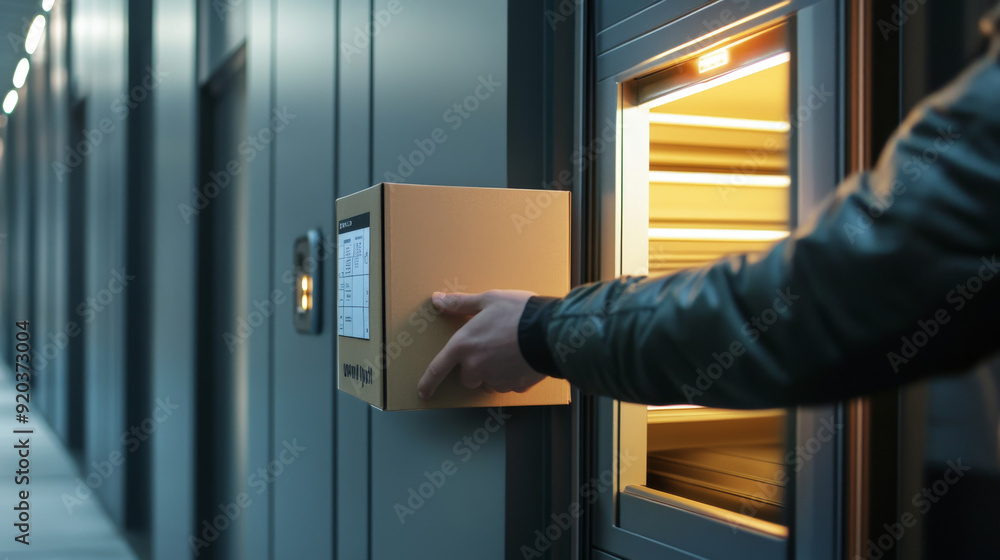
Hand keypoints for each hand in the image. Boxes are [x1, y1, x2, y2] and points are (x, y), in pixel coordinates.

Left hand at [418, 290, 546, 399]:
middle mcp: (476, 367)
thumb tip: (437, 300)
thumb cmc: (517, 312)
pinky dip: (513, 375)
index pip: (438, 369)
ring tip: (510, 351)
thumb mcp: (487, 300)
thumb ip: (460, 304)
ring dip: (494, 372)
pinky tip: (523, 360)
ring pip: (489, 382)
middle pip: (467, 378)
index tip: (423, 393)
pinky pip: (509, 384)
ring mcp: (496, 379)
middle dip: (475, 368)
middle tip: (490, 348)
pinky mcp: (516, 386)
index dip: (428, 382)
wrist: (550, 331)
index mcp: (464, 346)